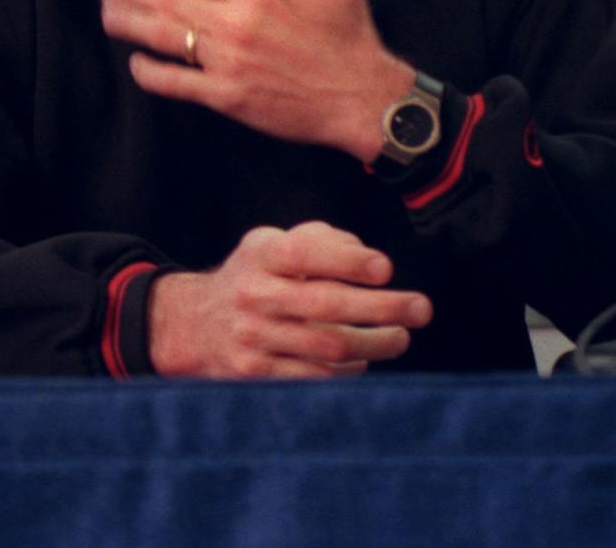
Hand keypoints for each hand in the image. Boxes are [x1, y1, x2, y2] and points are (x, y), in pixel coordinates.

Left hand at [98, 0, 412, 161]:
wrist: (367, 99)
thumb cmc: (352, 39)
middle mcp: (238, 21)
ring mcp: (230, 60)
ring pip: (163, 34)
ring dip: (129, 22)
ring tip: (107, 14)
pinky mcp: (229, 96)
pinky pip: (177, 81)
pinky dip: (151, 71)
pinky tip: (136, 62)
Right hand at [146, 222, 431, 377]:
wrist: (194, 323)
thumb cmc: (255, 278)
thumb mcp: (272, 245)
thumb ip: (320, 240)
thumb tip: (367, 258)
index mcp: (260, 255)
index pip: (305, 253)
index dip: (348, 260)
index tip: (386, 269)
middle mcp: (252, 294)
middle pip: (326, 303)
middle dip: (382, 307)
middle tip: (421, 308)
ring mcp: (252, 336)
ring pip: (328, 346)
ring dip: (376, 343)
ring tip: (400, 336)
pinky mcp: (256, 372)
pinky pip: (316, 376)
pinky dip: (348, 369)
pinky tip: (361, 358)